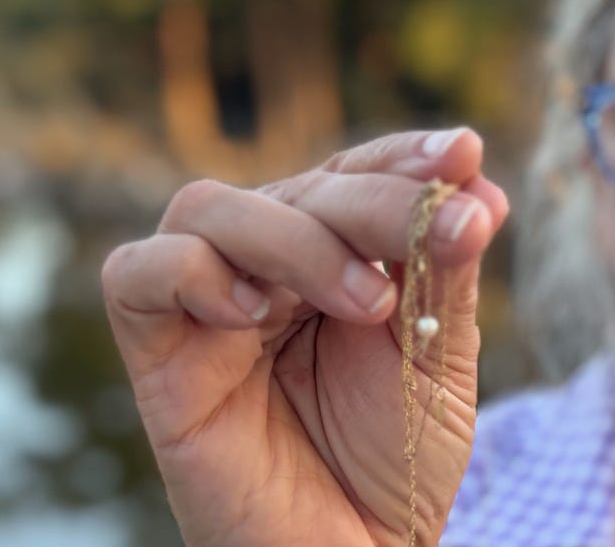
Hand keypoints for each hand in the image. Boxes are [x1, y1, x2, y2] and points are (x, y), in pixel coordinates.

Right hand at [100, 129, 508, 545]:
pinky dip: (192, 272)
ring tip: (365, 302)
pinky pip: (137, 275)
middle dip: (375, 202)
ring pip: (209, 208)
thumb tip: (478, 179)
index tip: (463, 153)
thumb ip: (444, 273)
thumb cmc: (397, 461)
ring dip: (295, 238)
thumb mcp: (437, 359)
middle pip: (294, 187)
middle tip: (444, 230)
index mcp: (330, 257)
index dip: (399, 155)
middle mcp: (263, 268)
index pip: (350, 173)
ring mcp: (206, 308)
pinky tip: (255, 312)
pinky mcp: (158, 357)